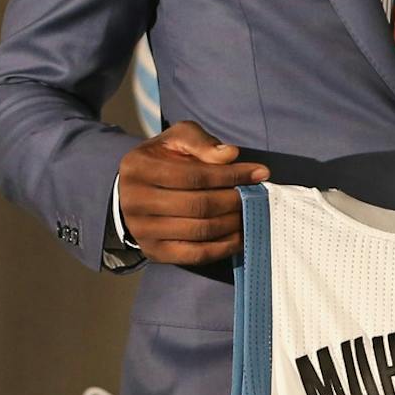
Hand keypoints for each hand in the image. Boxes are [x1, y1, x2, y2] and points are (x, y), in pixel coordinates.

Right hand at [115, 121, 268, 265]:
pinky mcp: (154, 252)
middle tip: (256, 195)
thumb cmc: (165, 160)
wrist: (136, 191)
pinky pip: (195, 255)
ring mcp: (142, 230)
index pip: (194, 176)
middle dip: (234, 200)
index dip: (231, 175)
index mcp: (139, 168)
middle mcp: (134, 202)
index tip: (260, 173)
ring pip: (199, 231)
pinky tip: (240, 236)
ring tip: (250, 212)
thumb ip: (202, 142)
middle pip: (198, 205)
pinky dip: (223, 247)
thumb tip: (230, 154)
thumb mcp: (178, 139)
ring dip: (232, 223)